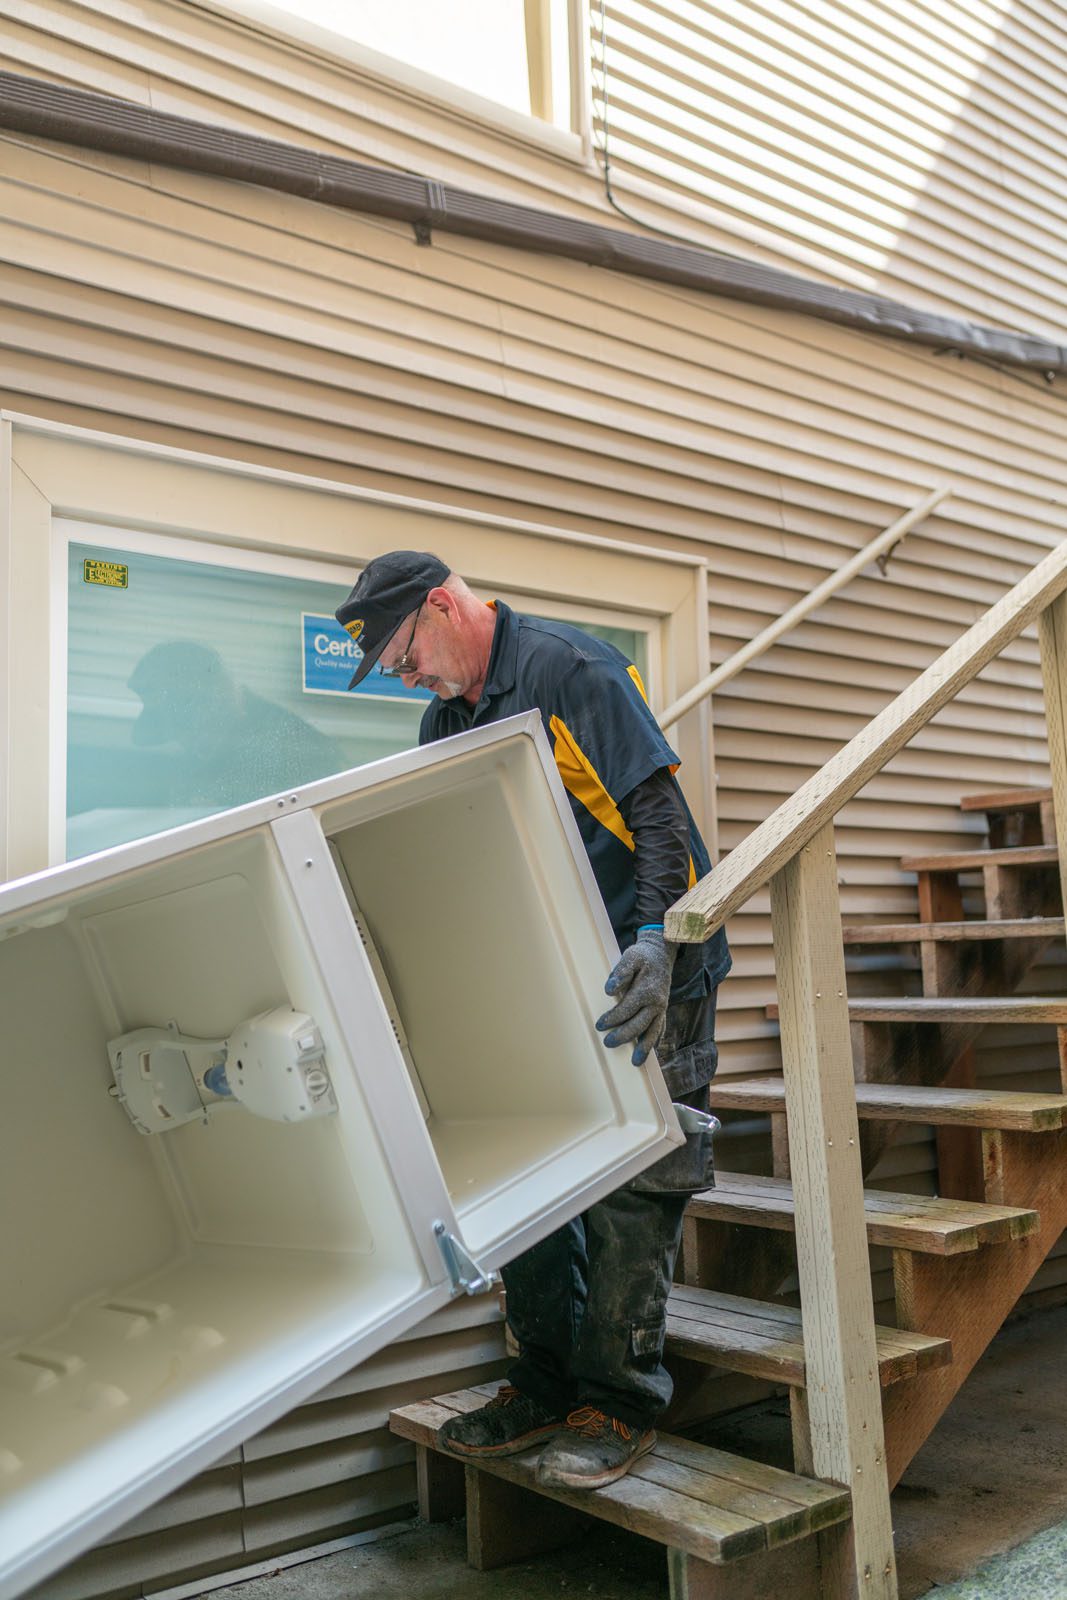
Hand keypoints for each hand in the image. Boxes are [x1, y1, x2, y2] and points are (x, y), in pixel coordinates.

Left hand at [596, 927, 676, 1065]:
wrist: (661, 954)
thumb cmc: (642, 956)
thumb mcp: (630, 957)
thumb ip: (621, 973)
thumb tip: (610, 991)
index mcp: (647, 990)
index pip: (627, 1009)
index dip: (613, 1018)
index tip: (600, 1025)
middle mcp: (657, 1002)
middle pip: (639, 1024)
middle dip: (623, 1036)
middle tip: (608, 1043)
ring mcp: (661, 1007)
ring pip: (653, 1031)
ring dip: (644, 1048)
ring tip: (636, 1063)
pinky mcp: (663, 1010)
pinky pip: (660, 1028)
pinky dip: (655, 1040)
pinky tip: (650, 1051)